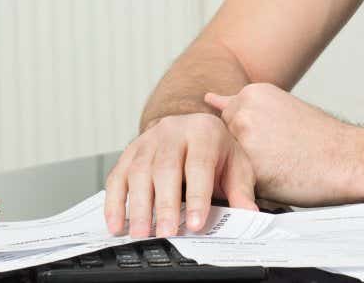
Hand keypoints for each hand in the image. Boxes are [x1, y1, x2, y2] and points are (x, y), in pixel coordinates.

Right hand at [103, 113, 257, 238]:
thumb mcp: (236, 166)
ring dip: (137, 206)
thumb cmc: (217, 151)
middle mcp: (173, 131)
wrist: (195, 129)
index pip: (199, 164)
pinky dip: (114, 202)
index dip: (197, 196)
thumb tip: (249, 214)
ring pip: (138, 172)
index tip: (195, 223)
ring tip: (140, 233)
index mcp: (204, 131)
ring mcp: (148, 140)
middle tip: (165, 232)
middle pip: (165, 168)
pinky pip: (117, 176)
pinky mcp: (130, 152)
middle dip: (164, 204)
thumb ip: (241, 190)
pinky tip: (116, 223)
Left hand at [204, 83, 363, 205]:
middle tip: (280, 155)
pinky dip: (256, 186)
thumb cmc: (322, 139)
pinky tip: (282, 178)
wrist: (349, 159)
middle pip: (225, 142)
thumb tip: (211, 99)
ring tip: (283, 165)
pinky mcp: (249, 168)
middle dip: (245, 153)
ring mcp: (244, 139)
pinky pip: (241, 183)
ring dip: (247, 169)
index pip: (229, 120)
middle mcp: (243, 111)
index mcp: (252, 93)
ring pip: (231, 163)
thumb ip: (245, 107)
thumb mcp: (281, 107)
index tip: (270, 143)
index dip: (251, 138)